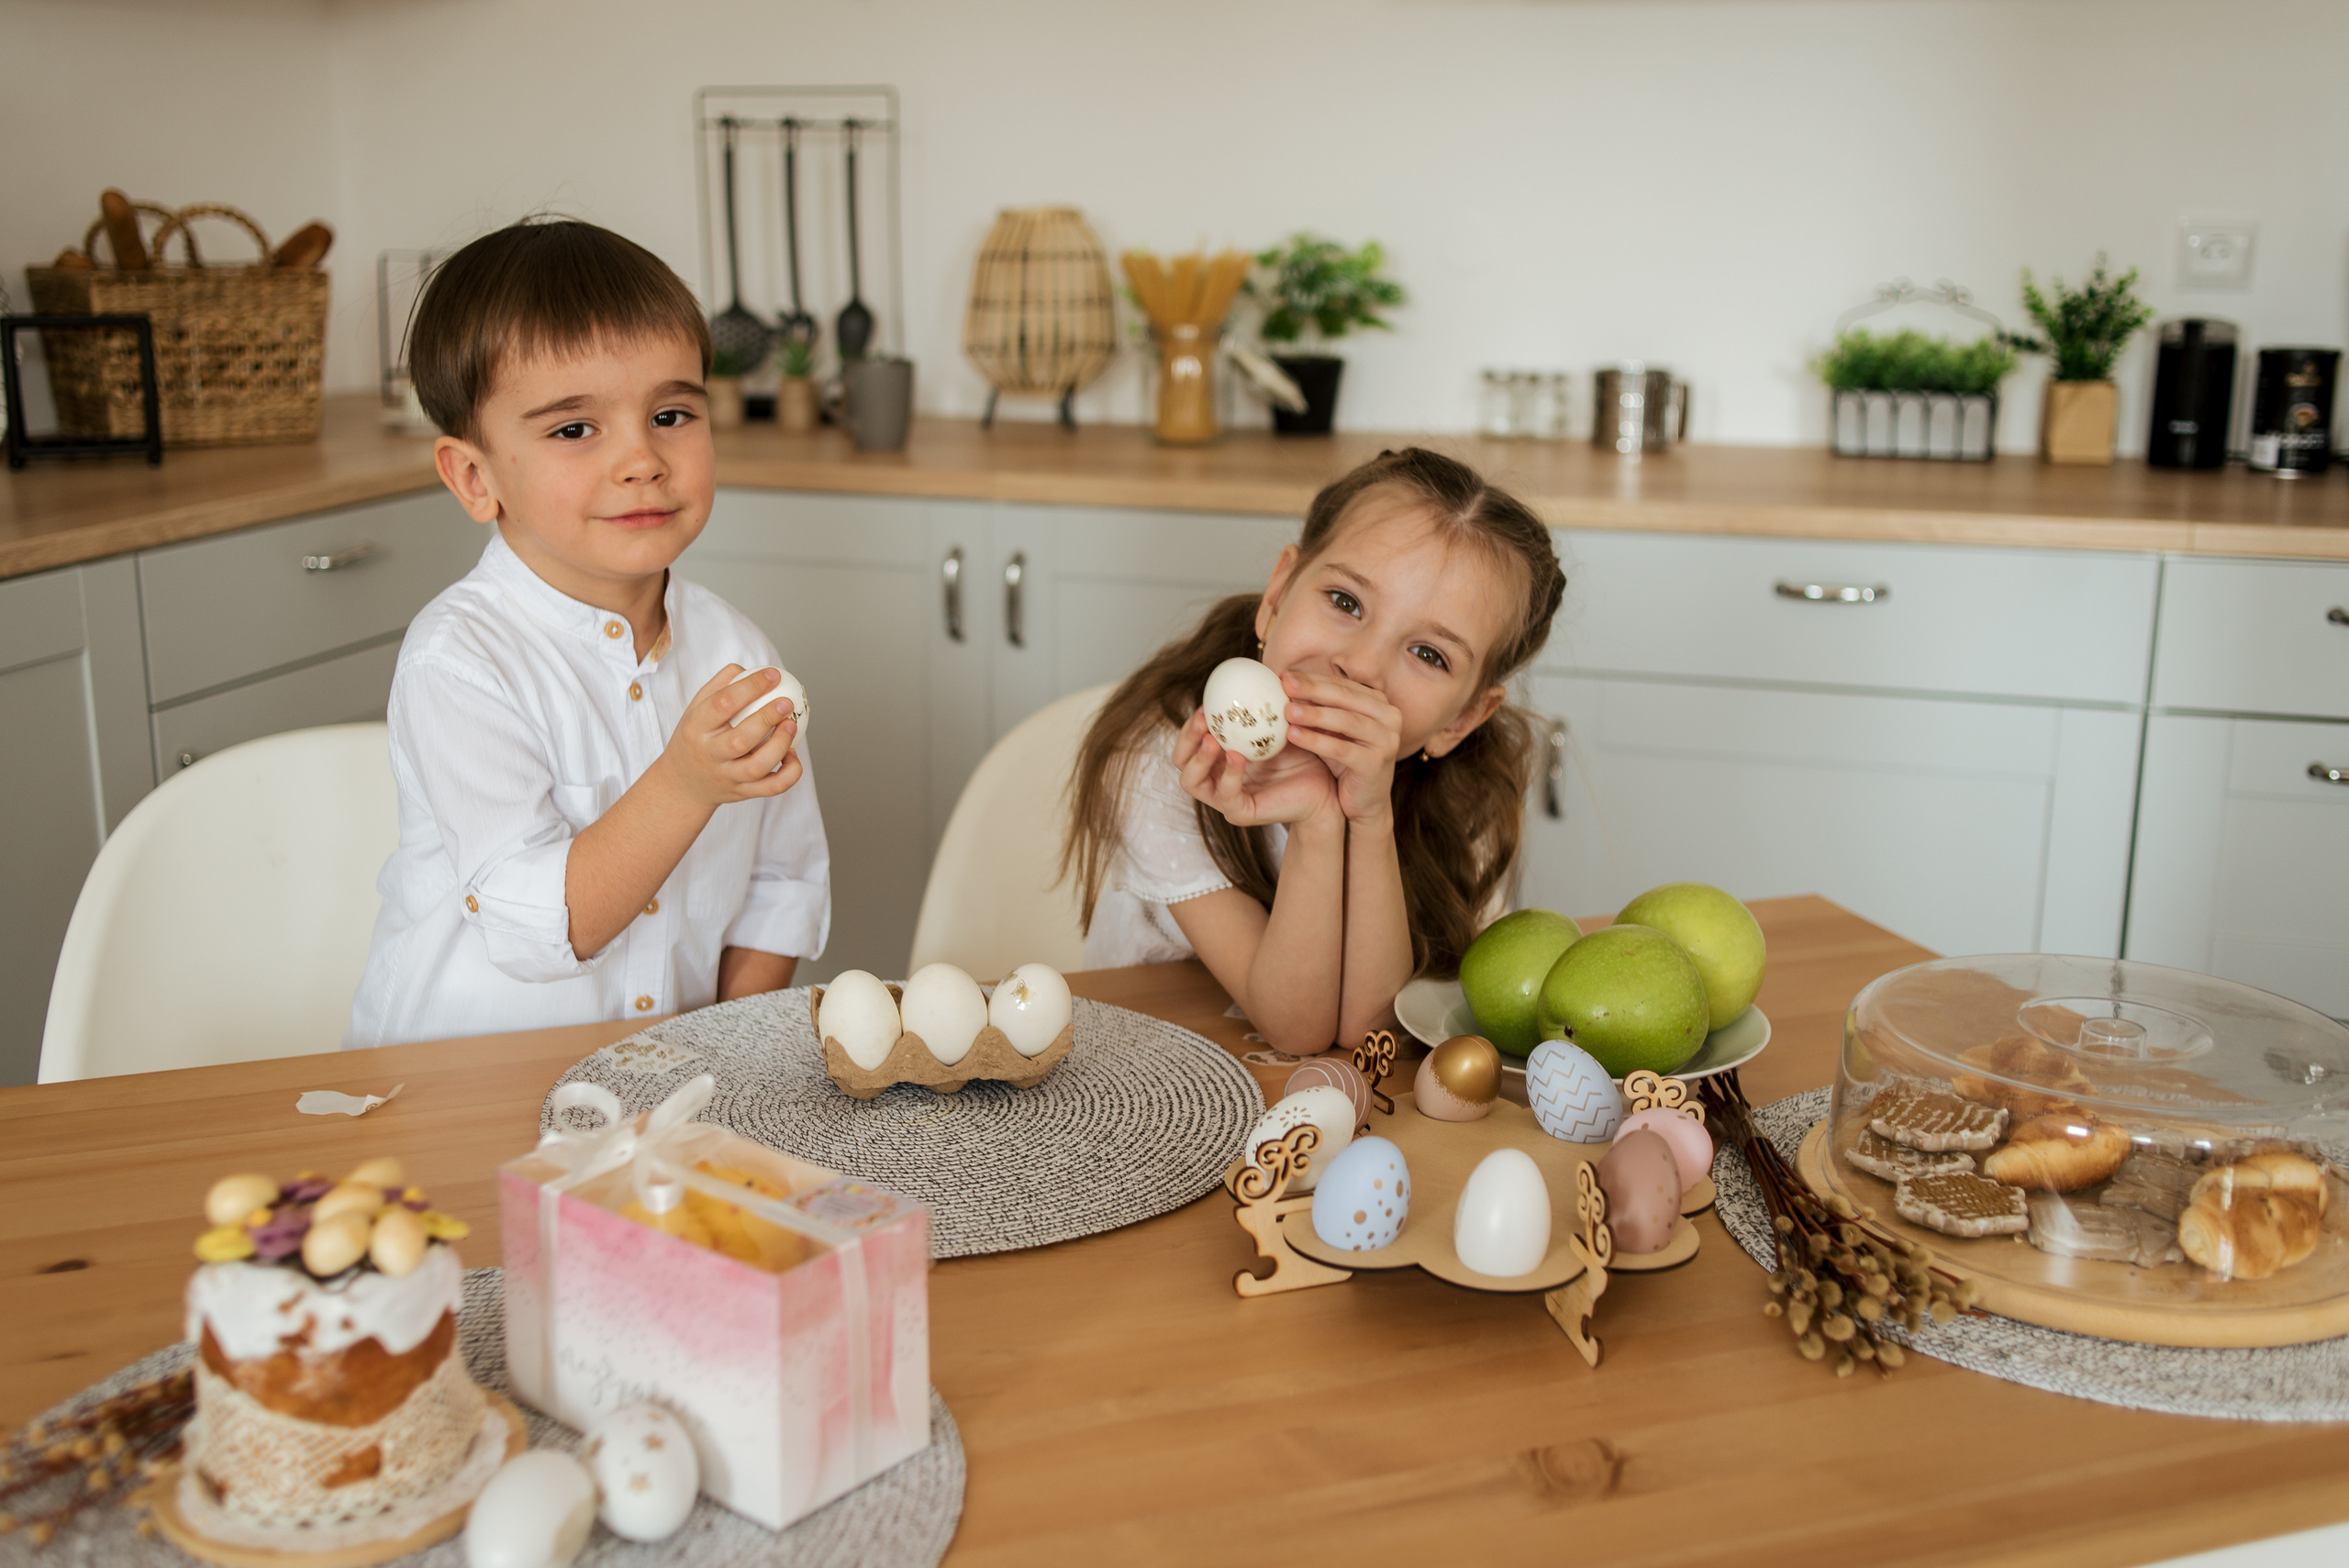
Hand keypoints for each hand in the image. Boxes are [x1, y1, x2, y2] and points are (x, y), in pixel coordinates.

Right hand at [656, 665, 802, 809]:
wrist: (682, 785)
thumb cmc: (694, 739)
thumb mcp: (695, 710)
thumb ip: (718, 686)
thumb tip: (747, 667)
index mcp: (696, 728)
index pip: (722, 704)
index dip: (751, 687)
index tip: (773, 675)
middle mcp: (710, 754)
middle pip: (740, 739)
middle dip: (768, 718)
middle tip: (787, 703)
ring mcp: (727, 777)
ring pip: (757, 766)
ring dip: (780, 745)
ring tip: (791, 725)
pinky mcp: (743, 793)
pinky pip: (772, 787)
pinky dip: (789, 773)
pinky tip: (792, 755)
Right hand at [1173, 707, 1337, 828]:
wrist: (1327, 788)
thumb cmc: (1302, 754)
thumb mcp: (1277, 725)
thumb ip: (1259, 706)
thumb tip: (1250, 669)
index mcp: (1219, 759)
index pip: (1190, 741)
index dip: (1191, 723)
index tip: (1207, 702)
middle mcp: (1216, 779)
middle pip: (1181, 761)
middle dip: (1186, 738)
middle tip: (1202, 719)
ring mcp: (1225, 799)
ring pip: (1191, 781)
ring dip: (1198, 759)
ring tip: (1212, 739)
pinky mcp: (1240, 813)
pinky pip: (1225, 795)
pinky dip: (1228, 775)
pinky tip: (1236, 757)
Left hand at [1278, 670, 1402, 823]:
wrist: (1364, 802)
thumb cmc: (1345, 761)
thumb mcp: (1334, 730)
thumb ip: (1320, 706)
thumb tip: (1284, 682)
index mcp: (1379, 703)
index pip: (1343, 686)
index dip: (1313, 679)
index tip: (1284, 675)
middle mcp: (1389, 717)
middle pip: (1346, 698)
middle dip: (1313, 689)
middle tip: (1285, 684)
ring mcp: (1387, 740)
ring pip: (1346, 721)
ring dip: (1314, 714)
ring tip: (1286, 711)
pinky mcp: (1377, 763)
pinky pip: (1343, 749)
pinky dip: (1316, 741)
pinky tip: (1293, 736)